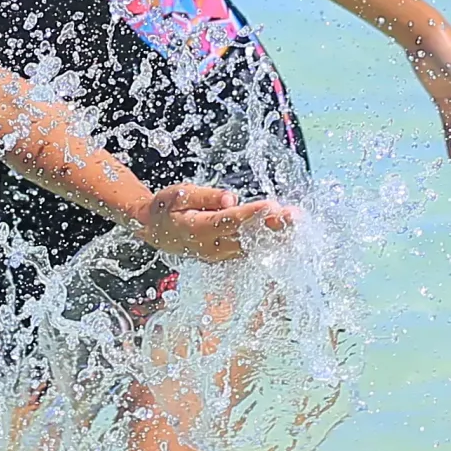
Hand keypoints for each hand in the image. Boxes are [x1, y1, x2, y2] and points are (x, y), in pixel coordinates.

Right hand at [136, 181, 293, 264]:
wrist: (154, 229)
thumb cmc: (166, 208)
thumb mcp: (179, 194)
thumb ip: (206, 196)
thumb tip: (230, 199)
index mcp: (196, 230)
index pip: (228, 222)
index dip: (251, 215)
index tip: (271, 206)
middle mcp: (209, 247)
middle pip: (246, 237)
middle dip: (272, 226)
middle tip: (295, 216)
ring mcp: (218, 255)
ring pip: (251, 245)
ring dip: (274, 234)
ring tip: (296, 220)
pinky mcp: (224, 256)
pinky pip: (248, 249)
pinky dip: (266, 240)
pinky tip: (284, 230)